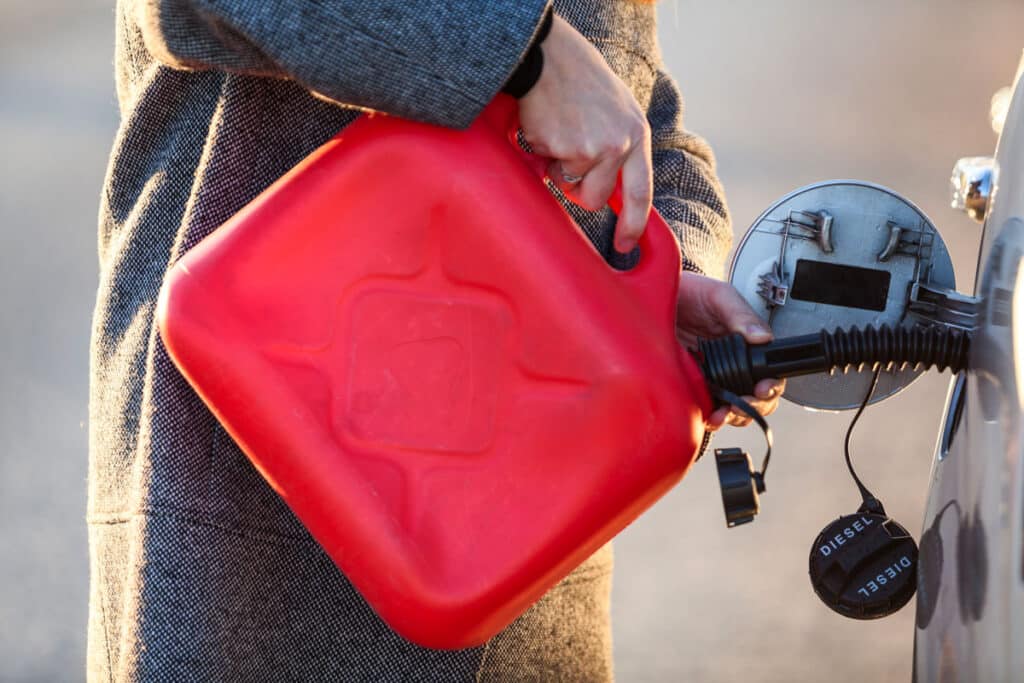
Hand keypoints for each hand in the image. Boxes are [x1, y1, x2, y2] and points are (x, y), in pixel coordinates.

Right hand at [518, 15, 650, 253]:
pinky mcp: (559, 149)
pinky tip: (546, 126)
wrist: (551, 57)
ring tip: (559, 133)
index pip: (641, 192)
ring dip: (558, 168)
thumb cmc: (582, 81)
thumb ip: (623, 148)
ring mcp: (588, 149)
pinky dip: (541, 154)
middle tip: (569, 165)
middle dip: (580, 192)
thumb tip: (615, 193)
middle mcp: (617, 145)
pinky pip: (545, 170)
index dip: (634, 224)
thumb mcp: (619, 112)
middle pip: (597, 199)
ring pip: (567, 185)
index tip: (625, 245)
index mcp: (637, 135)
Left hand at [675, 272, 785, 430]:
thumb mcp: (719, 296)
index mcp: (746, 343)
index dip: (770, 385)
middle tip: (742, 404)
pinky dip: (710, 416)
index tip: (762, 388)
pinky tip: (708, 415)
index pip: (768, 371)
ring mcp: (712, 376)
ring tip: (724, 413)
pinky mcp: (691, 384)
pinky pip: (705, 407)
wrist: (653, 295)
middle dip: (754, 406)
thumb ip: (740, 315)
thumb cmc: (691, 293)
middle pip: (756, 396)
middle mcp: (732, 363)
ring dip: (733, 415)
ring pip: (733, 406)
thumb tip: (762, 337)